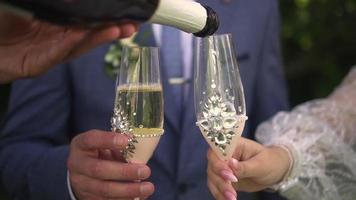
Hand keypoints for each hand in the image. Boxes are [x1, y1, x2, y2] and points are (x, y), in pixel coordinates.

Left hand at [0, 11, 136, 82]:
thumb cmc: (7, 23)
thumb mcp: (34, 7)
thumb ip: (56, 5)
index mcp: (62, 23)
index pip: (89, 18)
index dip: (107, 14)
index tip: (126, 9)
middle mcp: (63, 37)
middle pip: (93, 32)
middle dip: (115, 27)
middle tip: (134, 22)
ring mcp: (56, 50)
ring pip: (84, 43)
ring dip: (102, 36)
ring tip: (121, 28)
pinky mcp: (44, 61)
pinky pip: (62, 50)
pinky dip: (76, 42)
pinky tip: (88, 34)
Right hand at [67, 130, 153, 199]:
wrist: (83, 171)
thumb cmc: (99, 152)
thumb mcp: (104, 143)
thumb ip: (117, 144)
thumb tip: (139, 148)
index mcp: (81, 145)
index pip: (91, 140)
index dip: (107, 140)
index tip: (126, 140)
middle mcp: (78, 165)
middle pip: (99, 169)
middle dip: (124, 172)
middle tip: (145, 171)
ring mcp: (81, 184)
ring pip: (104, 190)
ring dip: (128, 190)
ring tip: (148, 187)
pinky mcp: (88, 198)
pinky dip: (125, 199)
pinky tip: (140, 196)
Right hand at [207, 137, 290, 197]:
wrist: (274, 171)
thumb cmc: (269, 162)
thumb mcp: (260, 164)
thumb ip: (245, 166)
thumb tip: (231, 164)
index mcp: (233, 144)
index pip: (218, 150)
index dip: (219, 163)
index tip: (229, 175)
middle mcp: (224, 154)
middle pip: (213, 166)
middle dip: (220, 180)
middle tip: (231, 192)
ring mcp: (222, 166)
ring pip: (212, 178)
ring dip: (220, 189)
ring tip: (232, 199)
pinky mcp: (223, 178)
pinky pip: (216, 186)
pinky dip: (220, 194)